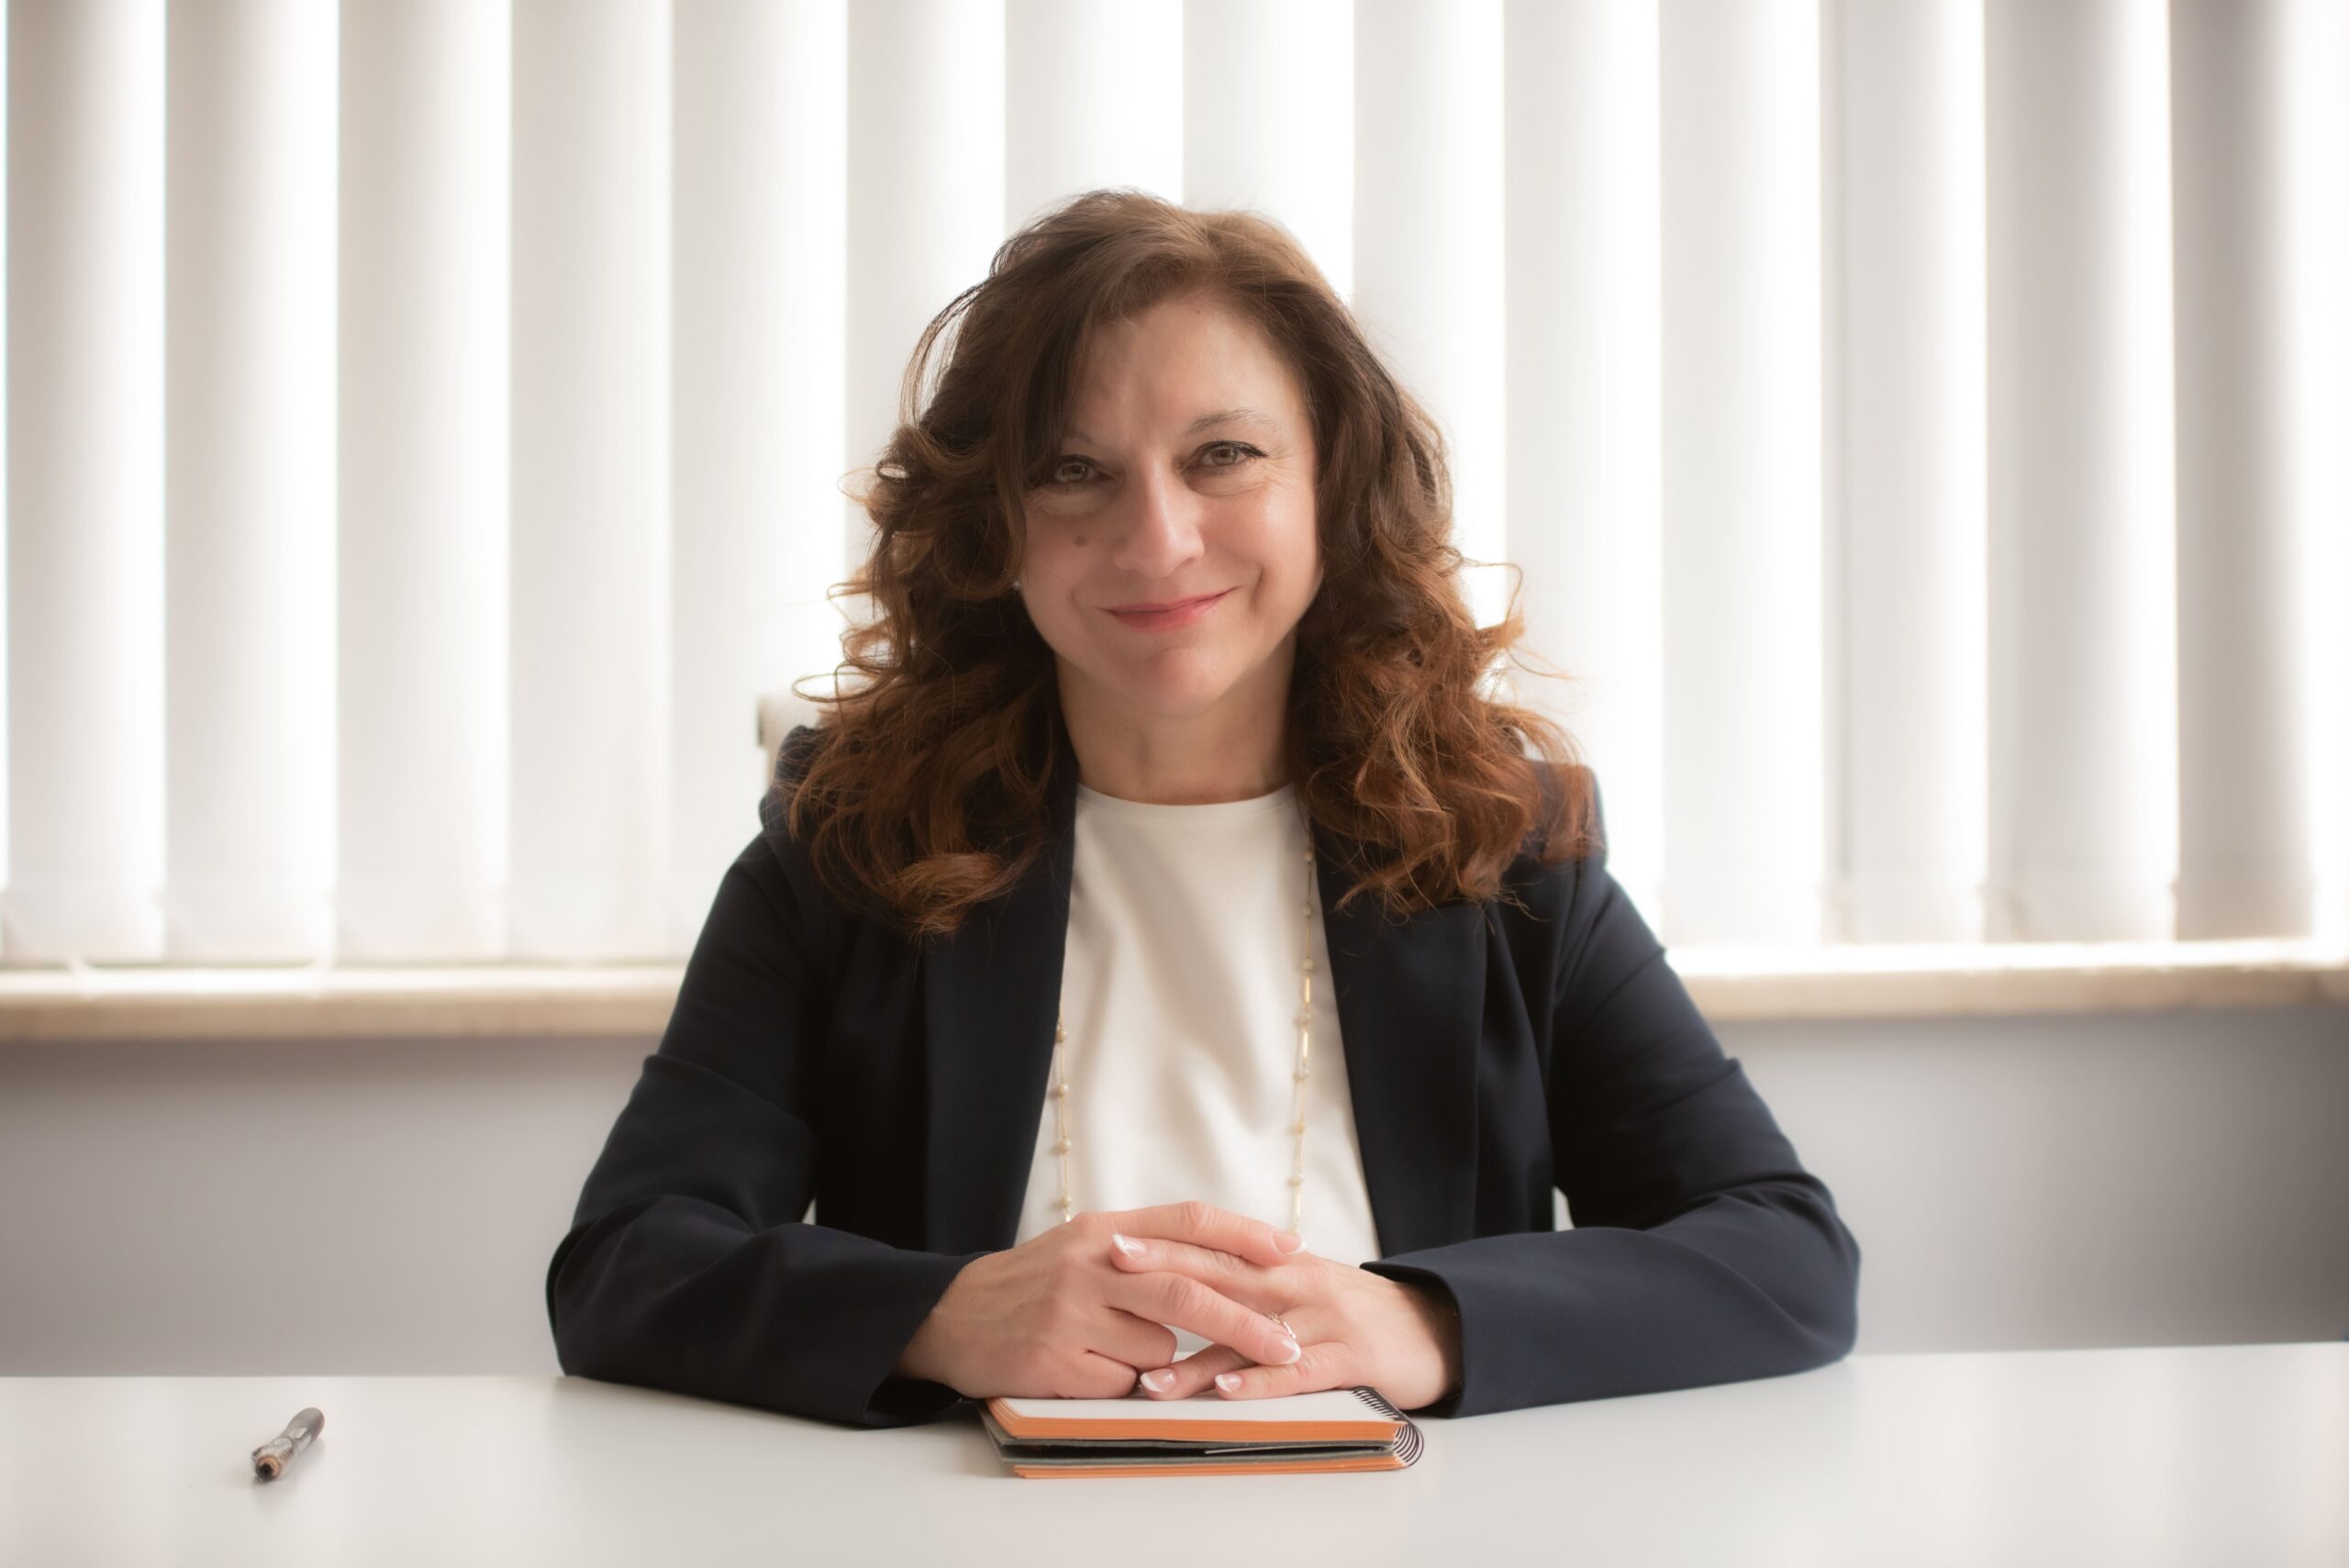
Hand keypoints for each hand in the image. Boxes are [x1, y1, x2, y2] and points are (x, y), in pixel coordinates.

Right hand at [893, 1201, 1307, 1399]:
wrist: (949, 1316)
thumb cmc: (1032, 1284)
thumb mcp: (1085, 1248)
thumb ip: (1147, 1250)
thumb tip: (1230, 1266)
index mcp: (1103, 1230)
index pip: (1187, 1221)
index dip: (1244, 1234)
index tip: (1292, 1251)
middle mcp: (1089, 1265)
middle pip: (1187, 1290)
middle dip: (1247, 1322)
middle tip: (1288, 1345)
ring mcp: (1070, 1313)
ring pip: (1159, 1349)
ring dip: (1163, 1363)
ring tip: (1120, 1351)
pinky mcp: (1053, 1361)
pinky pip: (1123, 1385)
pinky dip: (1124, 1387)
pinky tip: (1091, 1372)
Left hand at [1109, 1227, 1462, 1412]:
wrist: (1434, 1327)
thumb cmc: (1353, 1313)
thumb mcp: (1299, 1285)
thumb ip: (1246, 1281)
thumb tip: (1179, 1280)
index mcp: (1281, 1263)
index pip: (1214, 1246)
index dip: (1163, 1243)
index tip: (1108, 1241)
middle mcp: (1297, 1282)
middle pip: (1223, 1273)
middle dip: (1164, 1271)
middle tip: (1111, 1271)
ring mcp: (1323, 1319)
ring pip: (1251, 1334)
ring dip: (1197, 1356)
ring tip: (1148, 1378)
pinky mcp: (1351, 1358)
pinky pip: (1299, 1372)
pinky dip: (1260, 1382)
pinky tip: (1225, 1392)